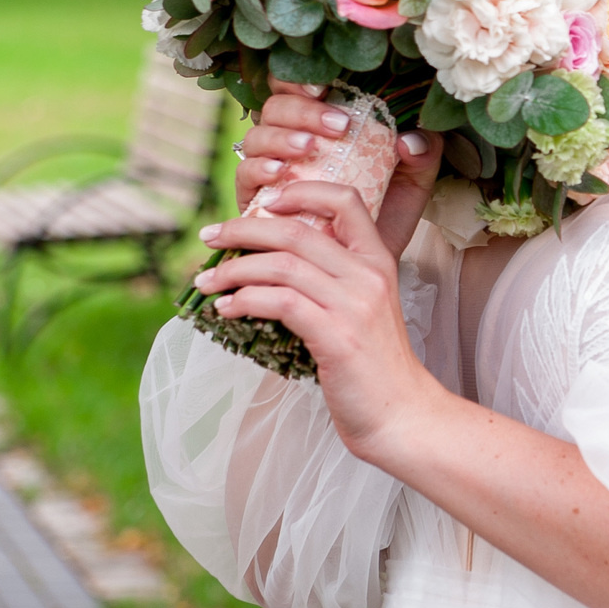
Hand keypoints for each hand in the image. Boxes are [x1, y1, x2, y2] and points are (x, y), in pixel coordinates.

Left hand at [195, 179, 443, 467]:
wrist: (402, 417)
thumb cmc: (374, 368)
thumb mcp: (363, 310)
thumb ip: (333, 280)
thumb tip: (274, 261)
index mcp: (378, 261)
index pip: (344, 199)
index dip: (300, 190)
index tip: (262, 202)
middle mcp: (368, 275)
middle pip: (297, 229)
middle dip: (243, 229)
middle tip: (209, 237)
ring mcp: (354, 305)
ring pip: (282, 265)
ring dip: (233, 270)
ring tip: (206, 282)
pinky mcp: (337, 338)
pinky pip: (280, 303)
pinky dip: (245, 301)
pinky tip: (226, 310)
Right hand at [234, 81, 441, 257]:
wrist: (357, 272)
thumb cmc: (381, 221)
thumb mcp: (411, 187)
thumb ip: (423, 156)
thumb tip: (409, 139)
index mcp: (322, 127)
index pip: (299, 87)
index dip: (301, 78)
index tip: (327, 86)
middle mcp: (290, 142)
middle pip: (277, 105)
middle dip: (304, 110)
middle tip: (338, 126)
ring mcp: (269, 170)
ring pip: (257, 135)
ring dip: (281, 137)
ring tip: (308, 150)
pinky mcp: (253, 200)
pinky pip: (244, 175)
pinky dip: (260, 169)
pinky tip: (281, 174)